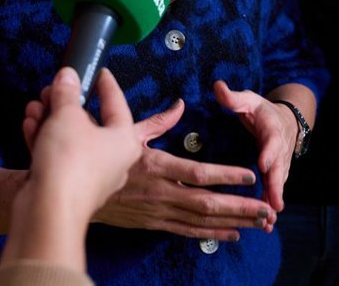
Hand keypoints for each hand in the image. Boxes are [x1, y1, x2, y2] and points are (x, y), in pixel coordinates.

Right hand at [22, 68, 141, 213]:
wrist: (49, 211)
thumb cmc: (70, 162)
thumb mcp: (67, 115)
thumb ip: (67, 92)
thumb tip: (68, 77)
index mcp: (123, 140)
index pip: (117, 102)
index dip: (104, 83)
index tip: (96, 69)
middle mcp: (112, 159)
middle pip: (90, 121)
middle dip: (66, 103)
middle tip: (51, 89)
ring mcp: (90, 175)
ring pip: (71, 138)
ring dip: (51, 119)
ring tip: (35, 106)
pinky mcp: (69, 186)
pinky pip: (59, 156)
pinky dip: (45, 140)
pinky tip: (30, 126)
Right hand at [91, 95, 274, 241]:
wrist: (69, 191)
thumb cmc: (97, 156)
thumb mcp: (125, 131)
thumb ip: (157, 120)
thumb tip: (180, 104)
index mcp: (155, 165)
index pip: (197, 173)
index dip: (225, 175)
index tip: (249, 175)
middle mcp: (160, 192)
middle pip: (207, 203)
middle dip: (241, 206)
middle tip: (268, 209)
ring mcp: (157, 211)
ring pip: (202, 220)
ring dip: (233, 221)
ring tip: (261, 222)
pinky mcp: (152, 223)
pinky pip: (187, 232)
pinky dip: (211, 234)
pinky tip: (233, 234)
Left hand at [212, 81, 294, 214]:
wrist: (285, 121)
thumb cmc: (261, 111)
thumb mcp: (248, 100)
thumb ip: (233, 97)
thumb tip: (217, 86)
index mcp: (271, 128)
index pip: (271, 140)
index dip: (268, 152)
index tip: (263, 164)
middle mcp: (279, 149)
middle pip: (279, 169)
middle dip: (276, 186)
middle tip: (273, 203)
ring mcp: (280, 164)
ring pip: (278, 185)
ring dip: (274, 202)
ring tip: (268, 220)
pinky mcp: (277, 176)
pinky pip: (275, 192)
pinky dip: (272, 207)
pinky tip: (265, 225)